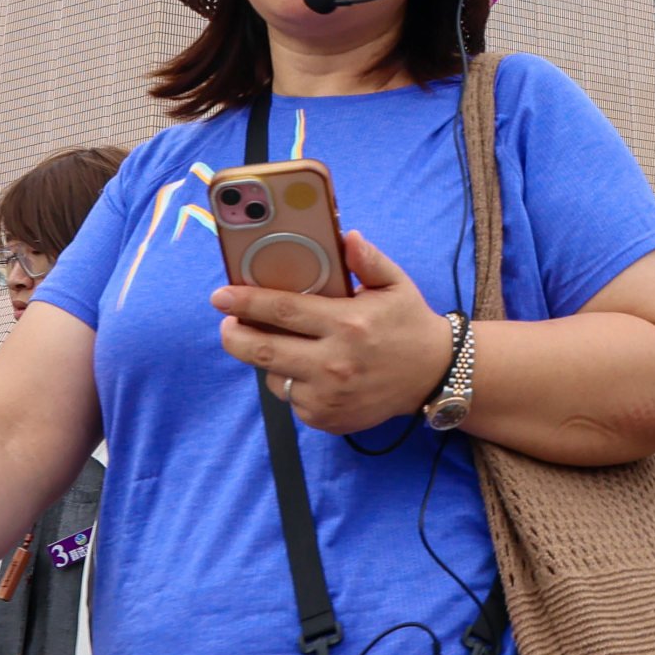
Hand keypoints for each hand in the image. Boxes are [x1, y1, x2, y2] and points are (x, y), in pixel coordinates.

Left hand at [215, 231, 450, 433]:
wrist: (434, 375)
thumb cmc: (408, 324)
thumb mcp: (395, 284)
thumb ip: (368, 260)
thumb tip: (345, 236)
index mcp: (347, 323)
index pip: (282, 310)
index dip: (246, 302)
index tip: (220, 296)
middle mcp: (334, 363)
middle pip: (262, 351)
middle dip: (234, 336)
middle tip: (227, 324)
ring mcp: (328, 396)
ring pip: (273, 378)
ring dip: (267, 360)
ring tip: (277, 345)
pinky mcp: (327, 418)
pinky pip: (292, 399)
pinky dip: (291, 383)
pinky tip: (305, 370)